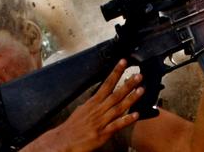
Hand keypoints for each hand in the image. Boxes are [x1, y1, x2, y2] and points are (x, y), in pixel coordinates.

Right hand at [22, 59, 142, 151]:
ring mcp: (101, 121)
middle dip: (128, 84)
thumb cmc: (72, 126)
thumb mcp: (82, 109)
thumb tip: (102, 94)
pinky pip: (116, 126)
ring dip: (131, 99)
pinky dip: (126, 120)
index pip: (106, 84)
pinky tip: (136, 115)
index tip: (123, 62)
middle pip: (115, 94)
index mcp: (93, 102)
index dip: (115, 73)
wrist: (62, 141)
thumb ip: (94, 102)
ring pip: (118, 108)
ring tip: (142, 90)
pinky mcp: (102, 134)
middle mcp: (98, 110)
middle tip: (138, 75)